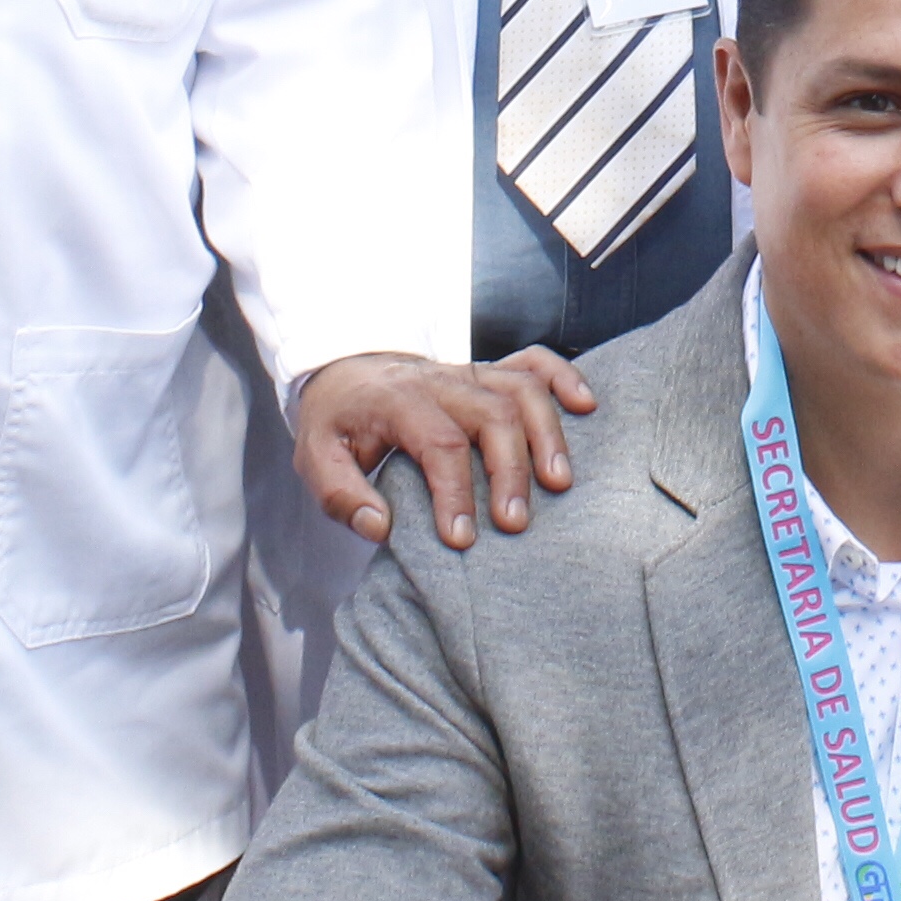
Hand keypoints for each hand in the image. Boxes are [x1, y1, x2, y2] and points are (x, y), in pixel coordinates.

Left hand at [297, 349, 596, 549]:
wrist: (346, 372)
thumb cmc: (337, 423)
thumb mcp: (314, 459)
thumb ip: (340, 495)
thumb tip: (381, 528)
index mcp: (396, 400)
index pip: (437, 442)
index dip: (454, 491)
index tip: (462, 539)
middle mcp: (440, 380)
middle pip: (491, 413)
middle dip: (509, 469)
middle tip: (514, 523)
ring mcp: (469, 371)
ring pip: (521, 388)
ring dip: (547, 433)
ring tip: (559, 482)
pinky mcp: (488, 370)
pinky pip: (533, 361)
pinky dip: (563, 378)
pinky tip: (586, 406)